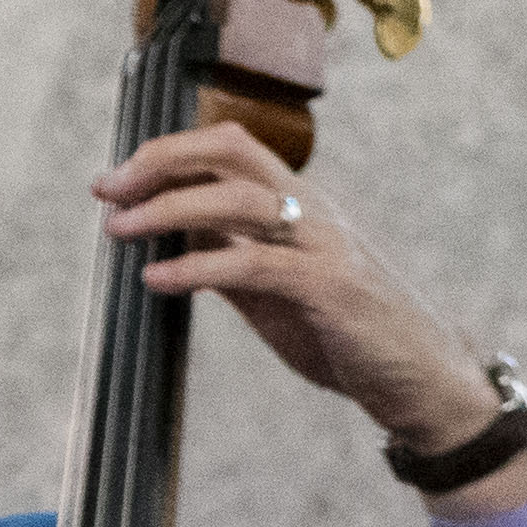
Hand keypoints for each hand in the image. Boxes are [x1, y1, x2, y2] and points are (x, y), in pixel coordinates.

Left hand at [93, 122, 526, 514]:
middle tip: (107, 190)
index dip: (167, 153)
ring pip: (239, 198)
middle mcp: (311, 209)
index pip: (229, 148)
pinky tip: (156, 280)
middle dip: (162, 159)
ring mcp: (323, 243)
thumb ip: (231, 258)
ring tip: (119, 230)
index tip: (113, 181)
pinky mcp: (330, 287)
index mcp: (298, 203)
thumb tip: (172, 240)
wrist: (418, 378)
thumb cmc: (346, 334)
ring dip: (169, 209)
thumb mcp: (275, 291)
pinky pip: (254, 264)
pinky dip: (198, 267)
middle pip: (231, 150)